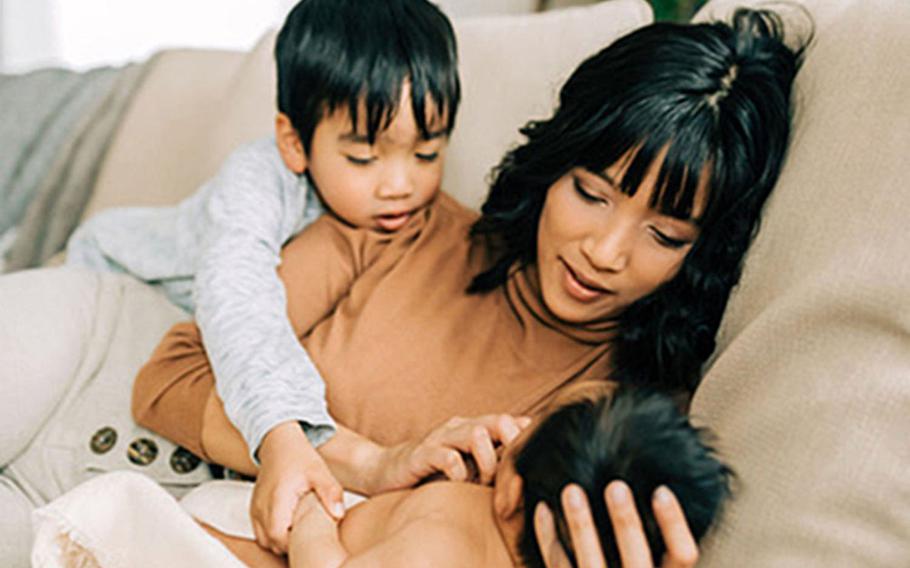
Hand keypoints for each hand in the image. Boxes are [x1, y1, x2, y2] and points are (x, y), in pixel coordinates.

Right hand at [251, 422, 344, 554]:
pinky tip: (290, 522)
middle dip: (289, 543)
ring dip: (281, 539)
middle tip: (307, 530)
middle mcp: (260, 507)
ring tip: (298, 525)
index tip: (310, 534)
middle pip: (271, 542)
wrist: (280, 443)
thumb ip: (330, 492)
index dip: (295, 542)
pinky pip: (260, 532)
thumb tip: (339, 514)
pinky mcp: (254, 509)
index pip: (279, 536)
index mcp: (276, 499)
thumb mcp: (320, 472)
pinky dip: (274, 533)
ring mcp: (255, 509)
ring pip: (264, 540)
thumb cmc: (299, 457)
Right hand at [371, 414, 530, 492]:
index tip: (531, 462)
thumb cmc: (430, 474)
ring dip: (487, 461)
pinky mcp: (421, 454)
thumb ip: (491, 464)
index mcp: (473, 429)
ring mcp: (440, 439)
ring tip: (484, 481)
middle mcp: (459, 428)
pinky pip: (447, 457)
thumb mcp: (466, 468)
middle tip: (510, 473)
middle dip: (511, 446)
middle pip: (498, 422)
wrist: (382, 471)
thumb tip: (526, 467)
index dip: (524, 439)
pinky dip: (459, 471)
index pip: (509, 423)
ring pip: (475, 435)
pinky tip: (459, 483)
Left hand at [533, 481, 698, 567]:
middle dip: (626, 522)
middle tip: (616, 486)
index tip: (661, 489)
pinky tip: (542, 508)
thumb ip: (658, 538)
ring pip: (590, 563)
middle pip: (636, 559)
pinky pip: (557, 564)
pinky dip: (548, 537)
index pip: (683, 555)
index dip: (674, 524)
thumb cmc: (629, 562)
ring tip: (571, 490)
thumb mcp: (652, 557)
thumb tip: (658, 482)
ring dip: (581, 526)